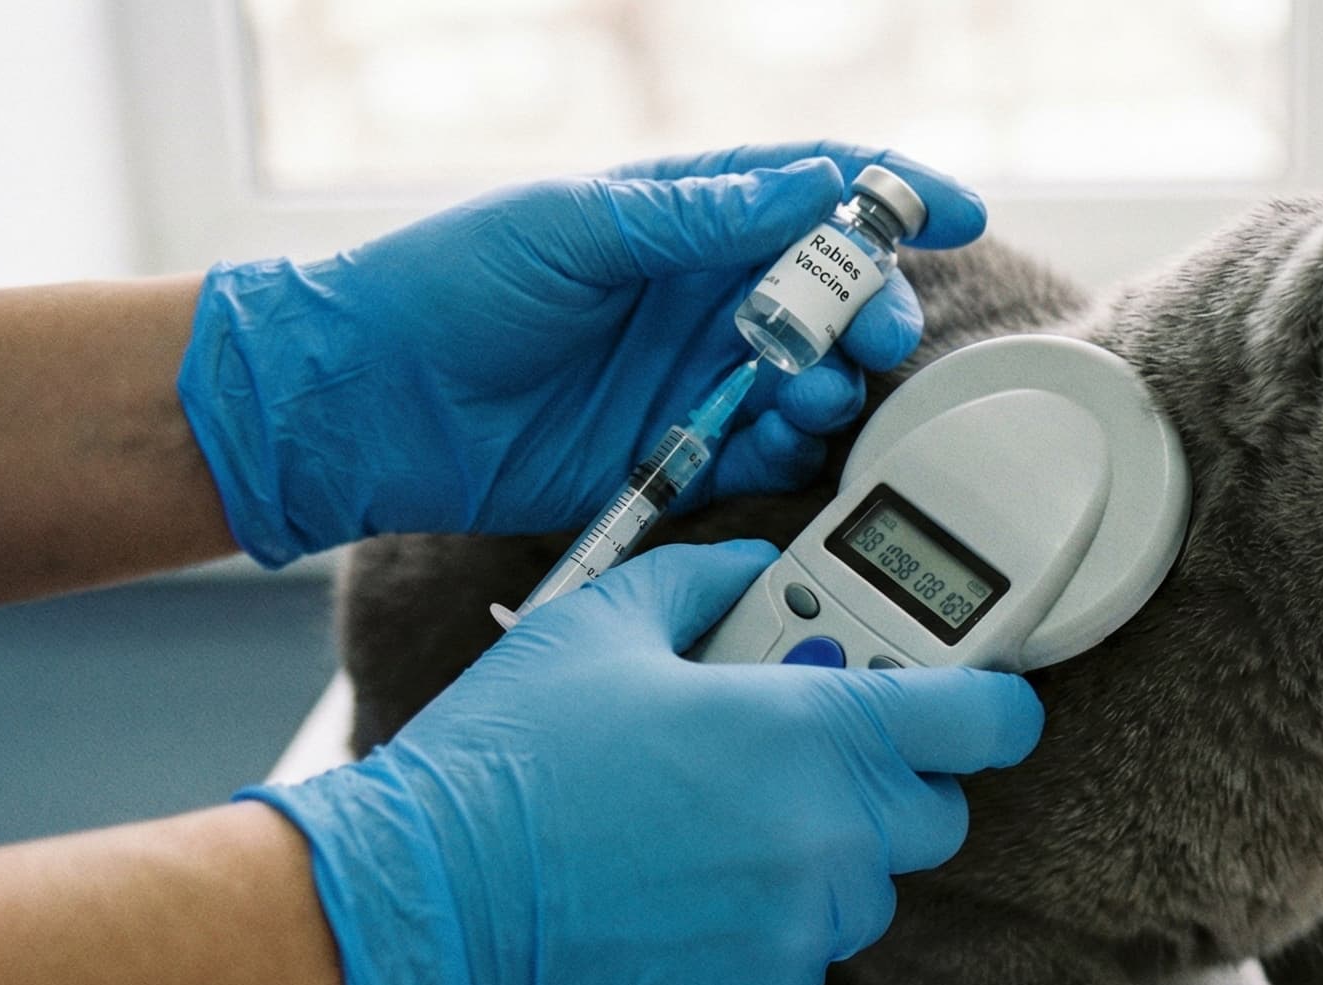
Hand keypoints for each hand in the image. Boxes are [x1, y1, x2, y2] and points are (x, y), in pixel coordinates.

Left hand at [180, 143, 985, 564]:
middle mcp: (701, 295)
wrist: (365, 403)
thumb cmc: (448, 287)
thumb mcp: (574, 228)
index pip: (812, 191)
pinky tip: (787, 447)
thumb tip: (816, 189)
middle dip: (873, 311)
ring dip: (835, 388)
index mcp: (681, 216)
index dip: (892, 196)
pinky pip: (766, 457)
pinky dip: (792, 455)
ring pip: (813, 381)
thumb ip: (699, 217)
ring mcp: (692, 377)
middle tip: (878, 335)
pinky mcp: (675, 454)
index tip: (957, 212)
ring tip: (815, 397)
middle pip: (833, 296)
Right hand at [242, 541, 1042, 984]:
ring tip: (701, 840)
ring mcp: (801, 935)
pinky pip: (797, 968)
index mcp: (815, 733)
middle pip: (932, 817)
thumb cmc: (504, 763)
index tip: (979, 704)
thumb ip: (701, 582)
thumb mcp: (597, 625)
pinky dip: (756, 941)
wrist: (422, 910)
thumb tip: (753, 567)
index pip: (983, 721)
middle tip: (792, 767)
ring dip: (813, 866)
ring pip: (860, 897)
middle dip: (881, 787)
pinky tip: (668, 910)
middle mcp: (830, 839)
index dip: (991, 706)